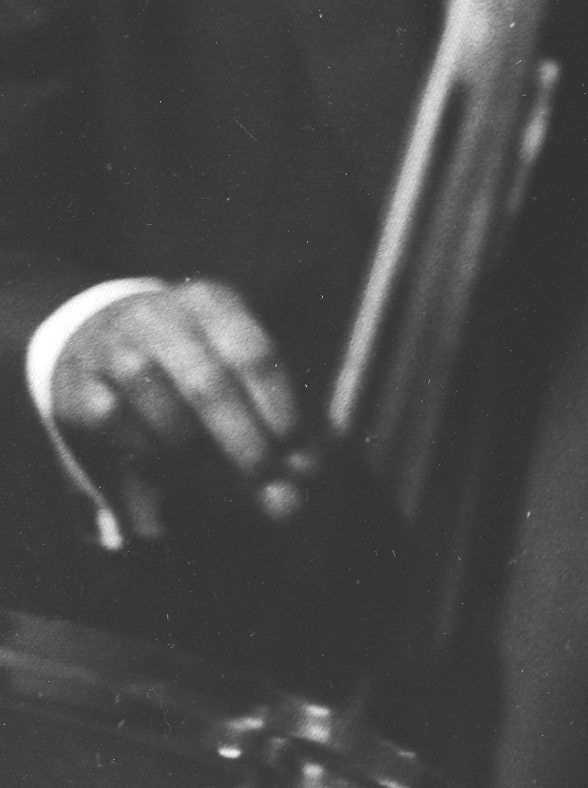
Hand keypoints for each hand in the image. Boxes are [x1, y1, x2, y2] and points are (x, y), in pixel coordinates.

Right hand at [50, 281, 310, 539]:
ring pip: (162, 414)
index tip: (295, 449)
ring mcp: (114, 352)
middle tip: (267, 482)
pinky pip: (121, 433)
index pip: (254, 355)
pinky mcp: (80, 389)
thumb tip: (308, 467)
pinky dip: (152, 458)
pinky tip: (173, 472)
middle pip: (209, 387)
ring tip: (223, 485)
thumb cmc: (190, 350)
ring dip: (199, 458)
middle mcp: (160, 319)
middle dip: (243, 442)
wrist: (96, 331)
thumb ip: (269, 403)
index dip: (278, 407)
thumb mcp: (230, 350)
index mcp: (212, 302)